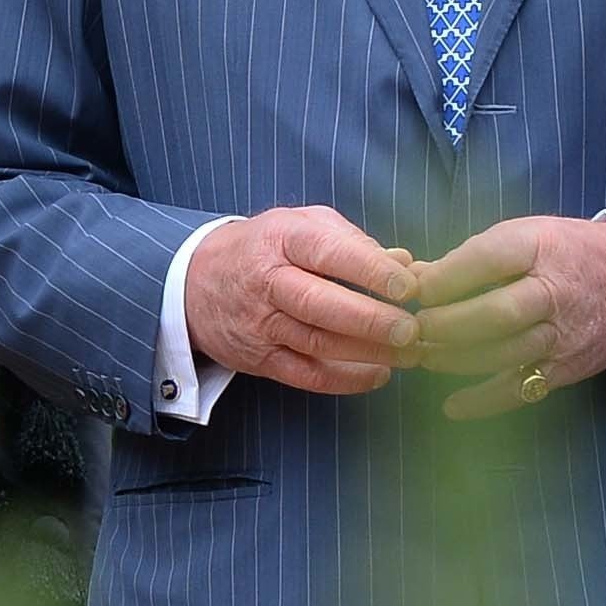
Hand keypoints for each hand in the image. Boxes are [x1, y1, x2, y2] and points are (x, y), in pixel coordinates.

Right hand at [183, 207, 420, 395]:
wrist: (193, 279)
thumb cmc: (268, 246)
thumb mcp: (304, 224)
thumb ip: (354, 241)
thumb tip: (404, 262)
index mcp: (284, 239)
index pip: (329, 252)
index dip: (370, 269)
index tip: (409, 285)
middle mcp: (268, 282)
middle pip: (319, 304)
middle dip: (370, 319)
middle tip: (411, 329)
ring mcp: (260, 324)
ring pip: (315, 343)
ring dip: (366, 353)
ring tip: (408, 354)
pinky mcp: (257, 358)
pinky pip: (303, 375)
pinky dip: (343, 380)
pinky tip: (378, 375)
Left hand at [407, 217, 605, 420]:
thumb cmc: (570, 253)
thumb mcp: (530, 235)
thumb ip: (475, 255)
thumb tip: (414, 276)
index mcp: (542, 247)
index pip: (487, 258)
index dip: (445, 276)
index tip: (417, 288)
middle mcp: (555, 291)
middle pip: (494, 313)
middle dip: (446, 324)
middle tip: (416, 328)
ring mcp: (563, 333)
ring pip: (502, 353)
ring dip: (455, 359)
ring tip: (427, 356)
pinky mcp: (566, 367)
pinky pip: (520, 388)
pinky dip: (483, 401)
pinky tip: (453, 405)